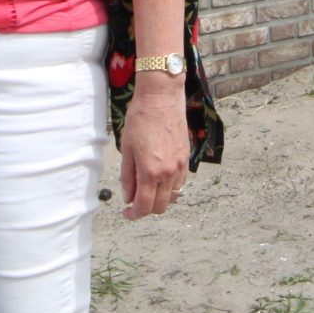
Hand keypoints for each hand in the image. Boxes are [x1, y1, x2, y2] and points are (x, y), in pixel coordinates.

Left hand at [118, 78, 189, 218]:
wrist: (162, 98)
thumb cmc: (140, 119)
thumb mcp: (127, 148)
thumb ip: (128, 176)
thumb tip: (128, 197)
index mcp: (150, 171)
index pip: (144, 206)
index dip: (134, 214)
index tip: (126, 213)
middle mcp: (168, 172)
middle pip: (160, 206)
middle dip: (146, 210)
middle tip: (135, 203)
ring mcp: (180, 166)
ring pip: (172, 196)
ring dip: (159, 199)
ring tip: (147, 190)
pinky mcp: (187, 157)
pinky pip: (181, 183)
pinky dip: (170, 187)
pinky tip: (160, 179)